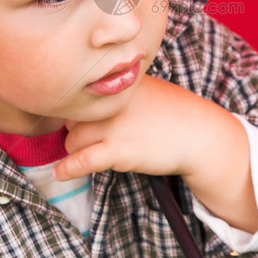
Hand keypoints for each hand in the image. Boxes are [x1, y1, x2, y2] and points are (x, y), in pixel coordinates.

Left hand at [54, 74, 257, 232]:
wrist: (198, 134)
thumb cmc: (172, 113)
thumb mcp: (143, 89)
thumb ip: (116, 91)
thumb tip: (87, 96)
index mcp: (116, 84)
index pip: (79, 95)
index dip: (77, 110)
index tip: (77, 120)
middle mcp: (112, 102)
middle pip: (71, 119)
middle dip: (76, 130)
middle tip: (93, 137)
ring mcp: (114, 126)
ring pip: (72, 140)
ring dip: (76, 150)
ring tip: (92, 153)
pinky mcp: (118, 150)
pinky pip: (82, 160)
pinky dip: (67, 169)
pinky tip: (59, 173)